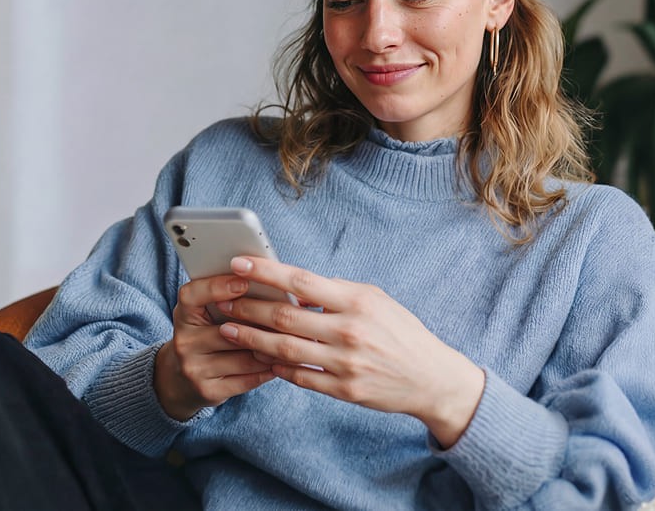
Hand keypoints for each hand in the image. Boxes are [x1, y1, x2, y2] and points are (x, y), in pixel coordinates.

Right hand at [154, 275, 276, 420]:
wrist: (180, 379)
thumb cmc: (205, 336)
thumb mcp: (205, 315)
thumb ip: (230, 301)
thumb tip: (270, 286)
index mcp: (183, 315)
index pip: (192, 295)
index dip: (217, 287)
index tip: (244, 282)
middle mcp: (184, 342)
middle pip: (228, 331)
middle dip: (261, 325)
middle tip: (290, 315)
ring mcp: (194, 369)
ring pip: (243, 358)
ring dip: (271, 350)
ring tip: (293, 340)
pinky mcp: (208, 391)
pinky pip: (247, 379)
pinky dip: (268, 371)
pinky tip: (282, 363)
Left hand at [217, 255, 485, 447]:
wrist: (431, 378)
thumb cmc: (400, 332)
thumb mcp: (375, 300)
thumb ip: (335, 292)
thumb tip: (294, 288)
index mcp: (356, 301)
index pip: (300, 281)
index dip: (265, 272)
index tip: (238, 264)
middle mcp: (349, 331)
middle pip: (285, 316)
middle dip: (248, 307)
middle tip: (223, 301)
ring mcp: (345, 363)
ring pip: (285, 349)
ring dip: (252, 338)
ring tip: (229, 328)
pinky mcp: (344, 390)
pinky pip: (299, 377)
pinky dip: (276, 366)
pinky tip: (258, 356)